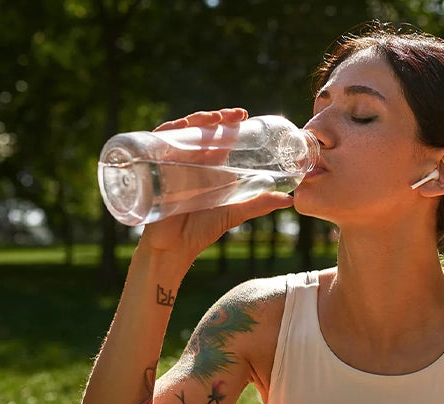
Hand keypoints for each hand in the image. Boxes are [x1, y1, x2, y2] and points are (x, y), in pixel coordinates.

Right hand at [138, 108, 293, 261]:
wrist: (174, 248)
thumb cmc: (201, 230)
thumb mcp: (234, 212)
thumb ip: (259, 204)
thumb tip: (289, 200)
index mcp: (210, 166)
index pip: (219, 136)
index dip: (228, 122)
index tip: (243, 115)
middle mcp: (190, 161)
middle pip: (201, 129)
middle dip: (215, 117)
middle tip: (234, 116)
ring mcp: (172, 163)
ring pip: (181, 131)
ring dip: (196, 120)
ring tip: (213, 119)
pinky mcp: (154, 169)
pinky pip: (156, 142)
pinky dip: (166, 131)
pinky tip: (180, 127)